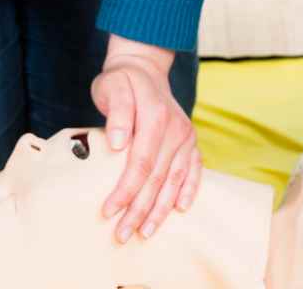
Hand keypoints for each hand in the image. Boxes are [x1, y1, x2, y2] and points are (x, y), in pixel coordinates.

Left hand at [91, 36, 200, 243]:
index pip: (141, 163)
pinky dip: (190, 189)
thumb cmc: (122, 81)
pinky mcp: (190, 140)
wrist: (145, 68)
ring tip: (147, 232)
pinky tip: (181, 209)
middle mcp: (176, 129)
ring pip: (176, 179)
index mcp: (156, 117)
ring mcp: (186, 136)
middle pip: (158, 178)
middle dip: (140, 210)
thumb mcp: (112, 86)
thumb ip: (117, 111)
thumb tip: (118, 142)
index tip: (108, 211)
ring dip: (162, 209)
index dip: (125, 190)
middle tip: (122, 234)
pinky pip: (195, 169)